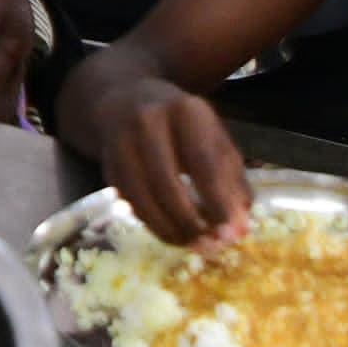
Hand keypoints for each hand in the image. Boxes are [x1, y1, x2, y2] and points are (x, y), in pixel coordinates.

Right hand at [85, 73, 251, 245]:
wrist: (124, 100)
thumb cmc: (182, 126)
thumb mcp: (213, 139)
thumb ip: (232, 181)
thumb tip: (240, 229)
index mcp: (185, 111)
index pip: (203, 161)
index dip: (217, 201)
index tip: (231, 233)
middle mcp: (148, 122)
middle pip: (166, 181)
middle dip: (189, 221)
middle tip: (210, 245)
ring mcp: (121, 143)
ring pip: (142, 196)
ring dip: (169, 229)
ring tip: (193, 245)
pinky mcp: (107, 165)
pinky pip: (130, 202)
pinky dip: (152, 224)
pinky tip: (172, 234)